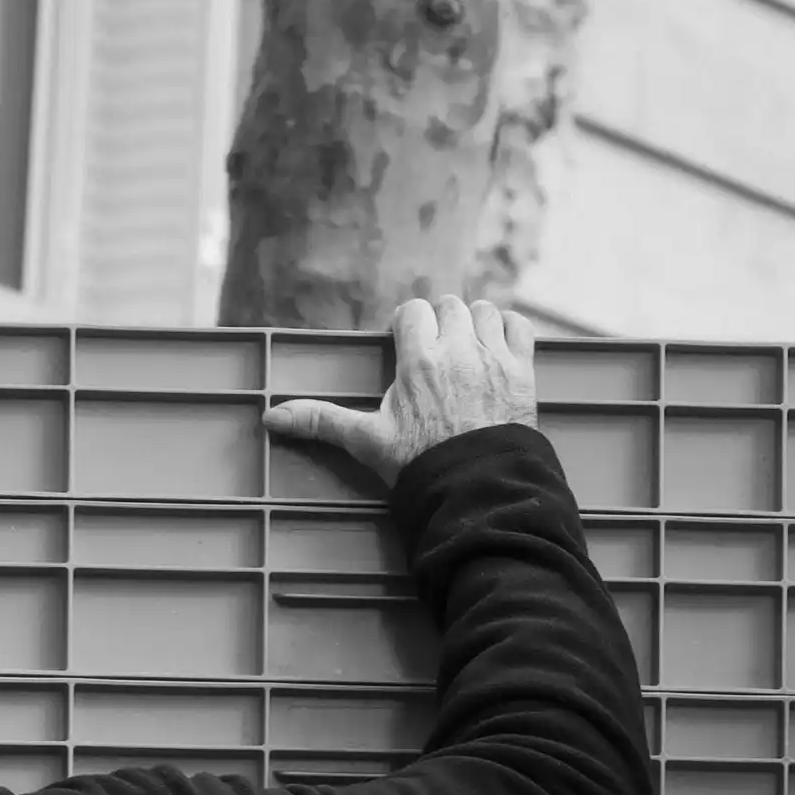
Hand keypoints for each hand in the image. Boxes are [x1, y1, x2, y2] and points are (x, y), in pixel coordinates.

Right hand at [269, 292, 537, 484]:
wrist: (474, 488)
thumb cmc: (418, 465)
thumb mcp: (367, 442)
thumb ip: (323, 421)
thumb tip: (271, 417)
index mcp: (419, 359)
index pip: (413, 312)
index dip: (408, 325)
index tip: (407, 346)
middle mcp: (458, 348)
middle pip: (449, 306)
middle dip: (440, 322)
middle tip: (435, 350)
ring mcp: (494, 357)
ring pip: (484, 311)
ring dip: (474, 322)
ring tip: (466, 348)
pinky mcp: (522, 371)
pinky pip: (520, 327)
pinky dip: (509, 329)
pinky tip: (498, 346)